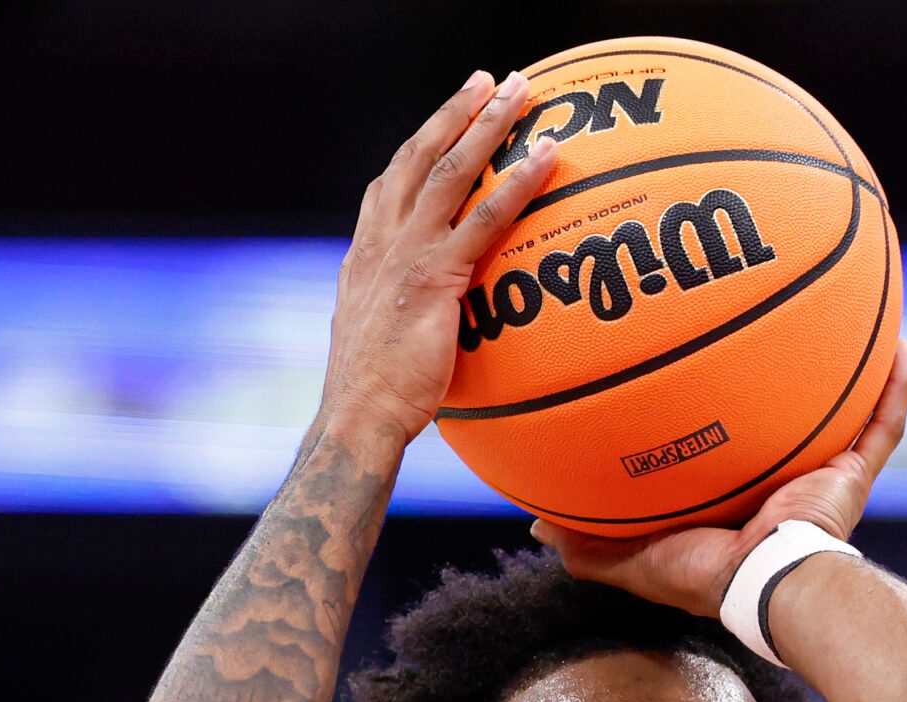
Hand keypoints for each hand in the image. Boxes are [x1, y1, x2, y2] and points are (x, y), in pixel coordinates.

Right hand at [316, 69, 558, 446]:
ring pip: (450, 169)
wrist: (357, 415)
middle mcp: (382, 241)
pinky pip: (485, 218)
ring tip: (521, 92)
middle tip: (488, 81)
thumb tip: (431, 325)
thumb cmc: (374, 397)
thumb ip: (404, 317)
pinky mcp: (436, 277)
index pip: (390, 184)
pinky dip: (517, 181)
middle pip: (418, 156)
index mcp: (366, 254)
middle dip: (454, 113)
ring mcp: (407, 254)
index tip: (444, 121)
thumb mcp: (383, 342)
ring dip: (488, 124)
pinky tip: (548, 157)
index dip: (417, 147)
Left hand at [532, 341, 906, 615]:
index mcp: (735, 493)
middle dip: (784, 370)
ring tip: (848, 311)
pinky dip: (896, 388)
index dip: (716, 404)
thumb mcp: (635, 557)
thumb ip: (590, 545)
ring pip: (841, 407)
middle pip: (785, 412)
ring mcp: (822, 473)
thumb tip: (537, 527)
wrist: (771, 586)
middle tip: (769, 316)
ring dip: (849, 365)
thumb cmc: (708, 577)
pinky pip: (884, 424)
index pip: (724, 440)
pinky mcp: (853, 475)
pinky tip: (902, 344)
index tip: (698, 359)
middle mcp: (782, 476)